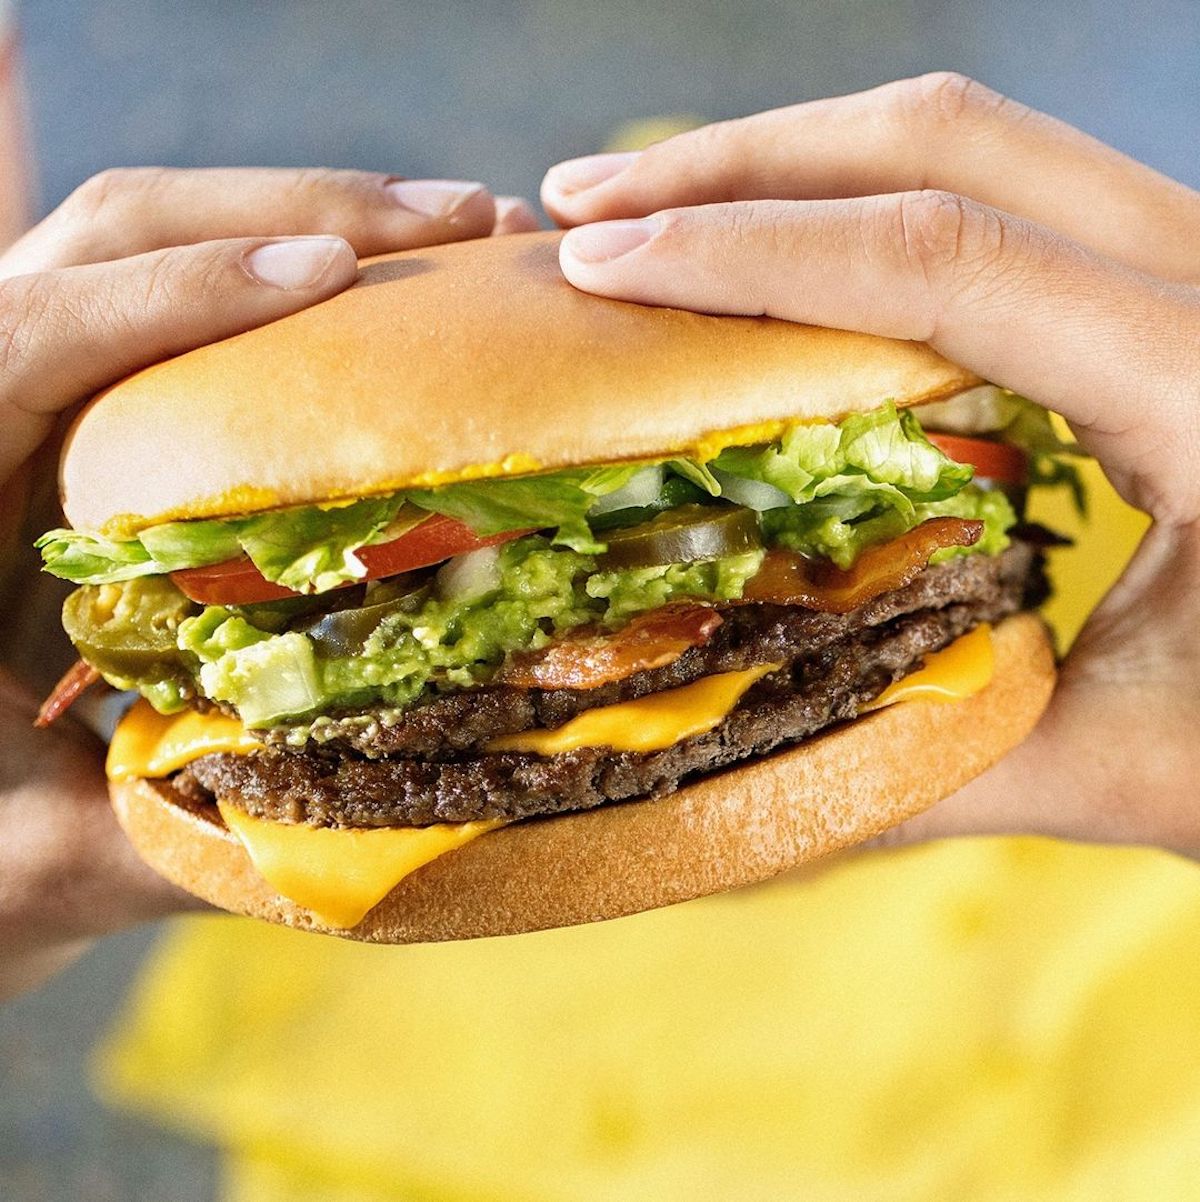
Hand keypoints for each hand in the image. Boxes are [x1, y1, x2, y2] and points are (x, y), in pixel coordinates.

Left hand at [0, 167, 537, 998]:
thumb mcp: (37, 860)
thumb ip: (159, 833)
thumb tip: (355, 799)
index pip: (29, 341)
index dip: (176, 296)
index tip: (330, 279)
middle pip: (109, 236)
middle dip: (286, 209)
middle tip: (456, 221)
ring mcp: (38, 397)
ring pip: (145, 237)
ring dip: (301, 212)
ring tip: (455, 228)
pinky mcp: (94, 408)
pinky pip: (183, 296)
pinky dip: (286, 265)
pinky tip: (395, 283)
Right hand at [541, 74, 1199, 854]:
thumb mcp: (1124, 763)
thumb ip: (932, 759)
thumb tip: (744, 782)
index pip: (941, 261)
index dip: (750, 251)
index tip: (601, 260)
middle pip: (943, 141)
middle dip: (742, 162)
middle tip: (585, 205)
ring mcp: (1194, 263)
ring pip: (971, 139)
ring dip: (794, 160)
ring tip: (648, 206)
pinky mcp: (1165, 280)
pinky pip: (998, 190)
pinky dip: (861, 199)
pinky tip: (775, 243)